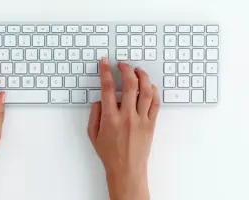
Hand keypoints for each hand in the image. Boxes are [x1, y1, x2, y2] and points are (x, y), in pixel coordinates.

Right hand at [87, 57, 159, 199]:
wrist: (127, 170)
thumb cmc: (110, 154)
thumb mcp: (93, 135)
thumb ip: (94, 115)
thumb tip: (100, 100)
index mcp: (110, 118)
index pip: (108, 88)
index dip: (106, 71)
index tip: (105, 62)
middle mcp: (127, 116)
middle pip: (130, 85)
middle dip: (126, 69)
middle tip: (122, 64)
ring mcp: (141, 120)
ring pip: (146, 91)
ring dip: (142, 76)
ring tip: (138, 70)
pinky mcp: (151, 124)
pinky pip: (156, 103)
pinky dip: (154, 91)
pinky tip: (149, 86)